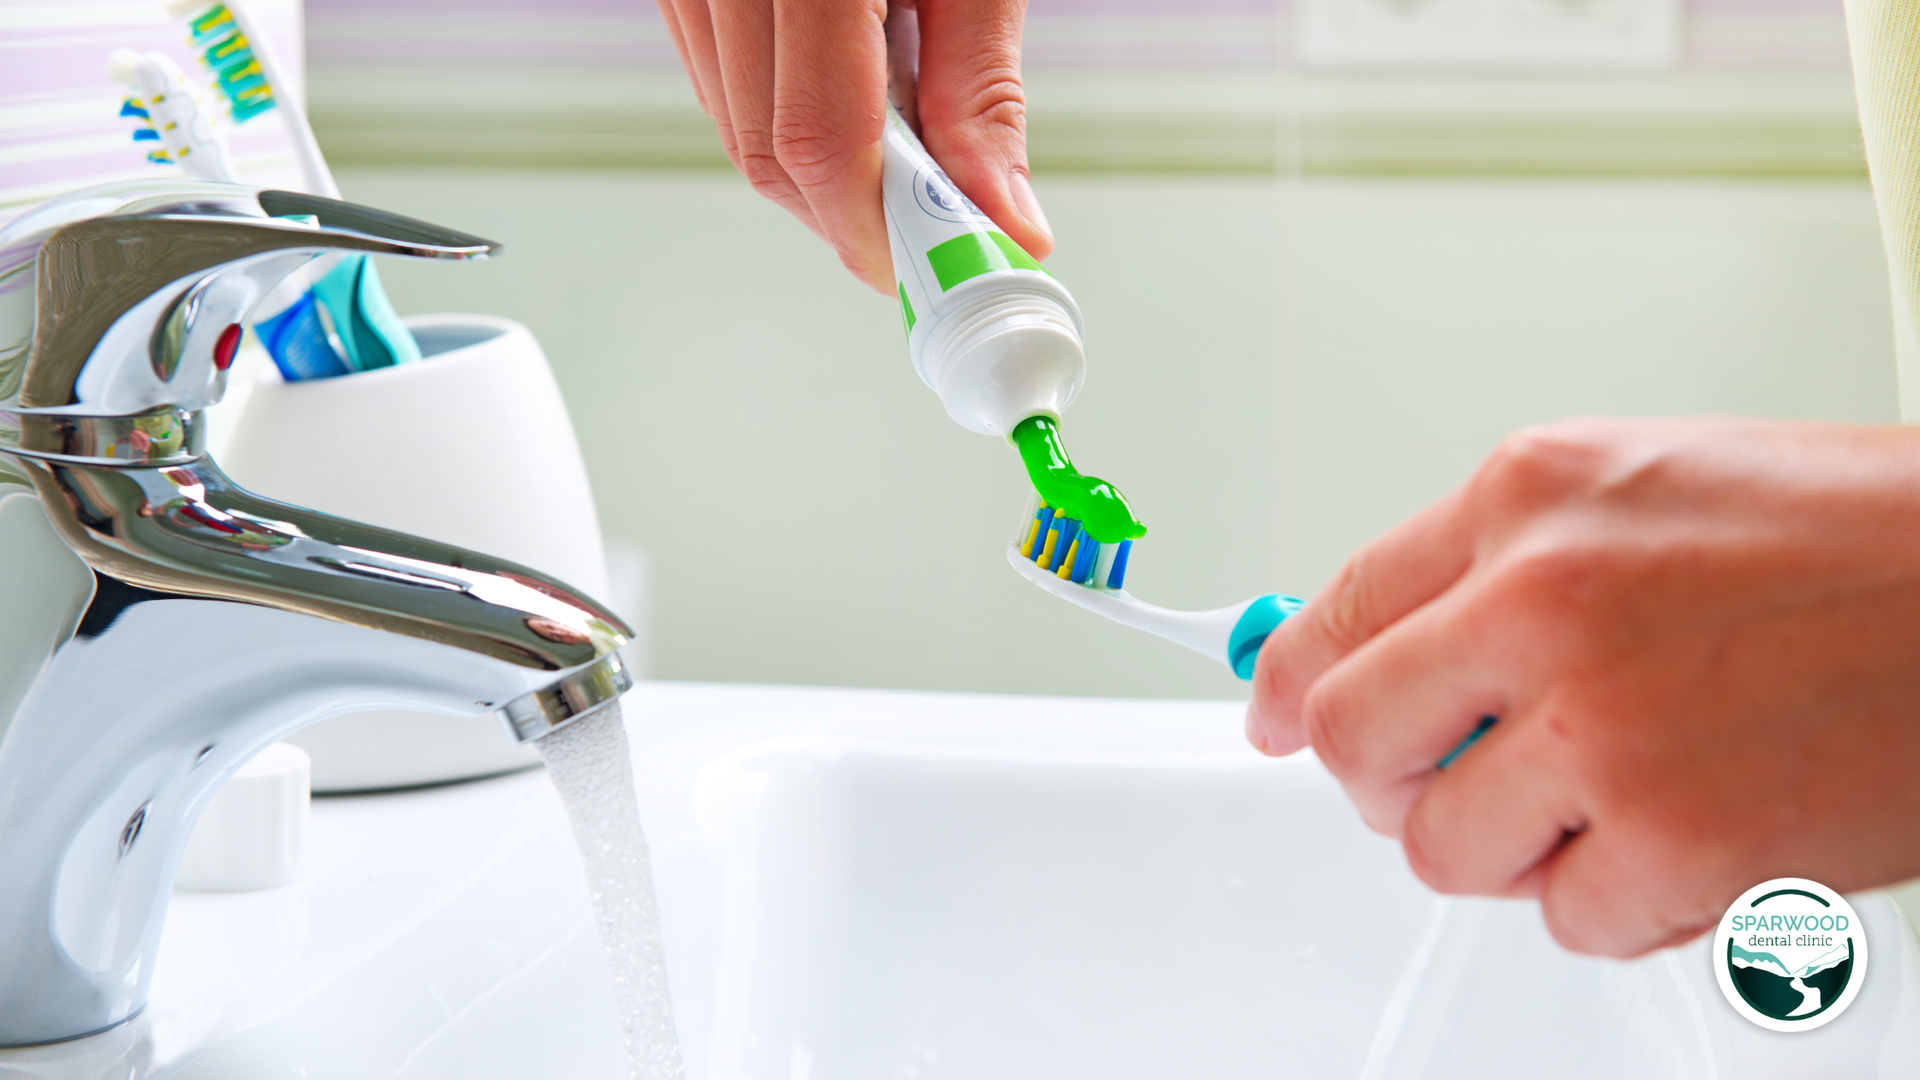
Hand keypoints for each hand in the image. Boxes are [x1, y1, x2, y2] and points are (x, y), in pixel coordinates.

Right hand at [653, 0, 1053, 292]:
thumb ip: (981, 84)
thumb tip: (1000, 211)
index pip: (817, 139)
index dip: (877, 230)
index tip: (937, 269)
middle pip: (763, 150)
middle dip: (851, 217)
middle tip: (933, 233)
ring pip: (732, 123)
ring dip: (820, 171)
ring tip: (904, 146)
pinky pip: (716, 74)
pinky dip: (785, 112)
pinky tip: (852, 94)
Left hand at [1246, 418, 1919, 957]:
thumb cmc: (1845, 541)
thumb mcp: (1634, 490)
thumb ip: (1479, 565)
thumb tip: (1344, 659)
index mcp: (1526, 499)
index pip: (1333, 615)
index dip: (1285, 686)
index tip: (1272, 719)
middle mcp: (1546, 604)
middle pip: (1349, 744)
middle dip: (1386, 777)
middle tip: (1451, 776)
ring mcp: (1609, 729)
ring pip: (1444, 850)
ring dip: (1512, 844)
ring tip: (1611, 794)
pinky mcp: (1682, 844)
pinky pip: (1567, 921)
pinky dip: (1617, 901)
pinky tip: (1690, 832)